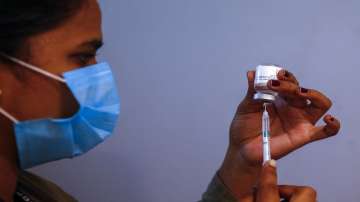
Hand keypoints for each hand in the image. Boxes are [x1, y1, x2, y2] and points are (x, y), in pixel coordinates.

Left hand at [219, 70, 340, 197]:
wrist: (241, 150)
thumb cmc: (244, 128)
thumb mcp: (246, 107)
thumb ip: (252, 91)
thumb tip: (251, 73)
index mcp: (279, 98)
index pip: (289, 81)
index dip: (284, 76)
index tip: (273, 75)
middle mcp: (292, 107)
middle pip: (301, 89)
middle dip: (289, 83)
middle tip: (274, 83)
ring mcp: (299, 120)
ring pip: (320, 103)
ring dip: (312, 94)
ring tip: (298, 92)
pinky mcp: (303, 136)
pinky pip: (325, 132)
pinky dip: (333, 125)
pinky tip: (329, 119)